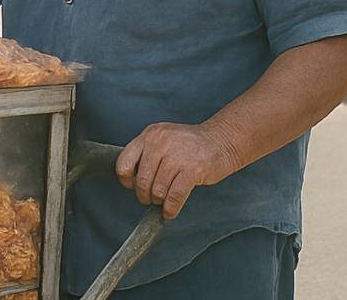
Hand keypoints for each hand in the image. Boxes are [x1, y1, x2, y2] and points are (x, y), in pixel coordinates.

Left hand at [115, 122, 240, 219]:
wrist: (223, 140)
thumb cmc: (191, 144)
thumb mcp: (163, 138)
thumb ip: (147, 153)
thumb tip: (130, 179)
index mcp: (149, 135)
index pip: (124, 162)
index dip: (125, 180)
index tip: (131, 186)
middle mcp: (160, 144)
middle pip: (141, 180)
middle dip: (144, 195)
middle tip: (149, 199)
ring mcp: (176, 157)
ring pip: (157, 190)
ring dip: (158, 202)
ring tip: (163, 201)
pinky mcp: (192, 170)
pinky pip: (174, 196)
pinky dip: (170, 208)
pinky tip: (170, 211)